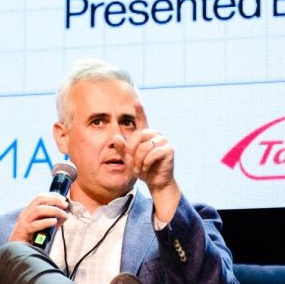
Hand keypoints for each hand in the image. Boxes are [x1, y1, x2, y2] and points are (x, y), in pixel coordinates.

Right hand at [8, 192, 69, 243]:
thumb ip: (52, 220)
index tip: (63, 198)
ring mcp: (23, 222)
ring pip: (38, 210)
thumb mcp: (42, 227)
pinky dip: (46, 222)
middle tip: (65, 205)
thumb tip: (65, 215)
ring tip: (64, 215)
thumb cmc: (30, 239)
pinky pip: (35, 224)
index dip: (52, 195)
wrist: (16, 252)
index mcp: (28, 211)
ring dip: (54, 210)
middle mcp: (25, 214)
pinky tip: (54, 222)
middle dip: (54, 200)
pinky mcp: (24, 232)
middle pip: (39, 199)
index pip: (40, 197)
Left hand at [123, 100, 179, 219]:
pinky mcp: (169, 149)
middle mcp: (155, 135)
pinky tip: (147, 168)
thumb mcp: (129, 160)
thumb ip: (122, 149)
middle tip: (132, 164)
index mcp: (145, 135)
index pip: (142, 120)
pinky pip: (153, 153)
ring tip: (139, 168)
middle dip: (132, 151)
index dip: (139, 110)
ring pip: (145, 146)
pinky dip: (146, 163)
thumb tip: (115, 137)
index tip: (137, 101)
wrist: (155, 182)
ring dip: (139, 160)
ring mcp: (163, 141)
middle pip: (138, 136)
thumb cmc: (143, 169)